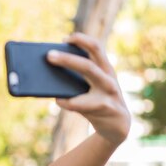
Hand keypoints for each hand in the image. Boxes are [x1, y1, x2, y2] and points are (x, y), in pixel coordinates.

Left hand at [46, 32, 129, 146]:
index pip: (96, 47)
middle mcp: (109, 77)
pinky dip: (66, 101)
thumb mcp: (92, 88)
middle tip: (48, 55)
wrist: (117, 126)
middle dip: (67, 58)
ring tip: (50, 68)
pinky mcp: (105, 107)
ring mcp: (109, 92)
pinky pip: (79, 102)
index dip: (81, 40)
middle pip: (88, 62)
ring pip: (88, 74)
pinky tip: (57, 100)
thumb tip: (49, 72)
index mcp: (105, 69)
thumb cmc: (98, 103)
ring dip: (68, 67)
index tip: (65, 39)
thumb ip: (78, 79)